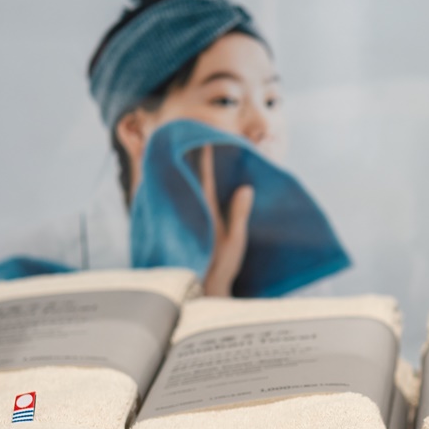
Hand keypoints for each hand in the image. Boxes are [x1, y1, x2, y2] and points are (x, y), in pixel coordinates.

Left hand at [197, 145, 254, 297]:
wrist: (201, 290)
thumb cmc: (220, 267)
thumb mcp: (235, 241)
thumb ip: (238, 214)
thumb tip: (244, 187)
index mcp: (206, 211)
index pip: (205, 177)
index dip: (205, 157)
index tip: (204, 138)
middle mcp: (194, 212)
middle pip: (192, 179)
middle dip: (192, 160)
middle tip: (192, 139)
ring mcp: (189, 220)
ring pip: (186, 190)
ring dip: (188, 173)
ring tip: (187, 157)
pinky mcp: (186, 229)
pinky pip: (184, 203)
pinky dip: (186, 190)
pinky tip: (186, 187)